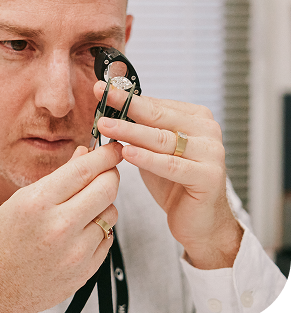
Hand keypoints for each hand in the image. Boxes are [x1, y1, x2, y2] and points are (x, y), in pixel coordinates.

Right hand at [0, 142, 122, 312]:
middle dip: (111, 173)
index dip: (105, 155)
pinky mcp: (85, 271)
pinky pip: (108, 238)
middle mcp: (59, 227)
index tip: (113, 148)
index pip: (84, 170)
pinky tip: (82, 228)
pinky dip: (100, 227)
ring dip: (104, 202)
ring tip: (85, 205)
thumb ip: (60, 175)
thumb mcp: (23, 198)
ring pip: (111, 212)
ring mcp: (75, 252)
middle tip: (107, 170)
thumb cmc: (3, 240)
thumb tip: (86, 154)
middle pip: (107, 188)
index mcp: (38, 203)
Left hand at [94, 81, 242, 269]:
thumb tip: (110, 107)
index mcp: (195, 117)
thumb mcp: (154, 150)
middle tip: (102, 98)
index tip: (103, 89)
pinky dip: (147, 159)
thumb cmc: (175, 183)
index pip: (155, 104)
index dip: (127, 97)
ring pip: (162, 139)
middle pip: (158, 116)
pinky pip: (171, 165)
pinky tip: (127, 153)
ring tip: (105, 126)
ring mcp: (210, 152)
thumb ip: (141, 129)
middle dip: (126, 106)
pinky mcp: (208, 176)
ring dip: (130, 131)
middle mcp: (207, 130)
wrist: (201, 222)